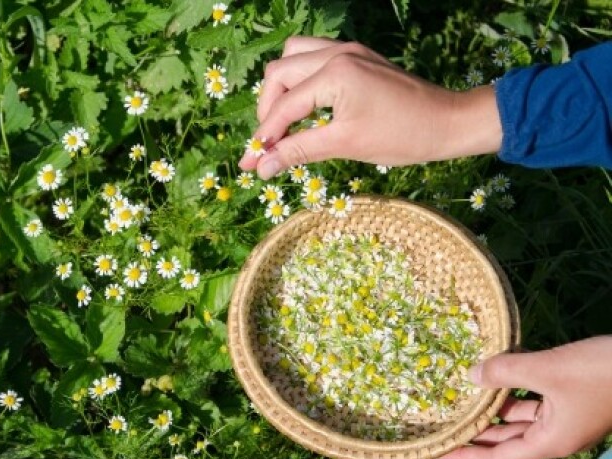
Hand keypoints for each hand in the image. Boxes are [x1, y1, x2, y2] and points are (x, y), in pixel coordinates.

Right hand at [238, 37, 502, 178]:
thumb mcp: (346, 145)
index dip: (264, 137)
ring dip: (281, 88)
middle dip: (268, 110)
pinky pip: (314, 56)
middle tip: (268, 143)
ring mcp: (348, 51)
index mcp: (335, 73)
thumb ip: (299, 151)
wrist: (450, 122)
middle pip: (279, 73)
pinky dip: (301, 78)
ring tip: (283, 120)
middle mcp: (337, 53)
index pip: (285, 106)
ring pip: (293, 56)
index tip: (249, 163)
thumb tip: (261, 166)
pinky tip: (305, 104)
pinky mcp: (357, 56)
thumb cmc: (403, 137)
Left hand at [437, 335, 611, 458]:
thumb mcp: (549, 368)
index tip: (436, 450)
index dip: (465, 456)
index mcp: (550, 441)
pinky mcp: (570, 401)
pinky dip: (512, 394)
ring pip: (517, 421)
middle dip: (473, 435)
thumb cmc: (602, 371)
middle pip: (504, 443)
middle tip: (440, 425)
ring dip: (491, 412)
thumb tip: (471, 375)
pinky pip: (532, 403)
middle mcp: (555, 436)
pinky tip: (492, 377)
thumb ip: (506, 372)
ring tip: (458, 400)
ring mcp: (564, 419)